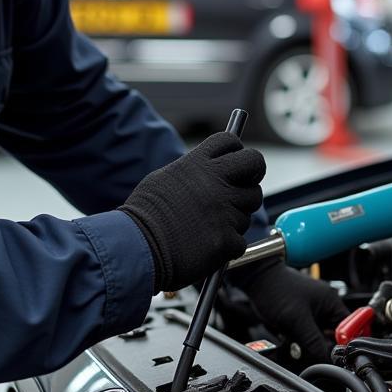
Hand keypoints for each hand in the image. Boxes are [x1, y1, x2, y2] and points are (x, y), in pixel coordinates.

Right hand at [120, 133, 265, 292]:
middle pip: (254, 163)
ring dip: (236, 216)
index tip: (235, 160)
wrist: (136, 249)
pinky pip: (240, 239)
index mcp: (197, 164)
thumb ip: (191, 173)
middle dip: (253, 173)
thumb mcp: (163, 180)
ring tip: (209, 225)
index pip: (229, 142)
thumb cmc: (144, 218)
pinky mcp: (227, 238)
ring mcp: (224, 209)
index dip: (236, 150)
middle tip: (244, 186)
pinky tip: (207, 246)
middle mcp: (215, 182)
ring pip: (249, 206)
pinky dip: (228, 246)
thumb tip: (208, 170)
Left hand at [242, 263, 347, 362]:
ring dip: (308, 346)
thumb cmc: (277, 289)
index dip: (344, 344)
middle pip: (333, 338)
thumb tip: (326, 359)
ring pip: (318, 341)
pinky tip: (289, 339)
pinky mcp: (300, 321)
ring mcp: (312, 315)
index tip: (335, 356)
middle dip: (321, 347)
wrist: (257, 280)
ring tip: (294, 341)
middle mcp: (325, 309)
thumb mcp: (297, 320)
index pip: (350, 329)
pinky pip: (306, 338)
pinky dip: (299, 343)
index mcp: (331, 303)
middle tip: (309, 350)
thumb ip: (313, 341)